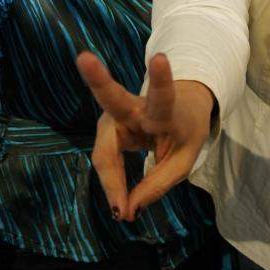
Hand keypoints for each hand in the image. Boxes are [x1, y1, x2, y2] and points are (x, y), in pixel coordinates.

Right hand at [77, 52, 211, 221]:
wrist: (179, 109)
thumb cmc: (184, 131)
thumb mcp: (185, 158)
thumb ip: (159, 182)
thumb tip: (128, 209)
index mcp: (166, 108)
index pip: (163, 93)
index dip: (160, 77)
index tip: (159, 57)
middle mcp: (136, 107)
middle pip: (113, 98)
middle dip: (97, 78)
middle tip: (84, 58)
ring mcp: (116, 116)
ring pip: (105, 152)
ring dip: (113, 183)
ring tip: (121, 212)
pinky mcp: (106, 128)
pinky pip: (106, 162)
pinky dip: (114, 185)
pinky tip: (120, 206)